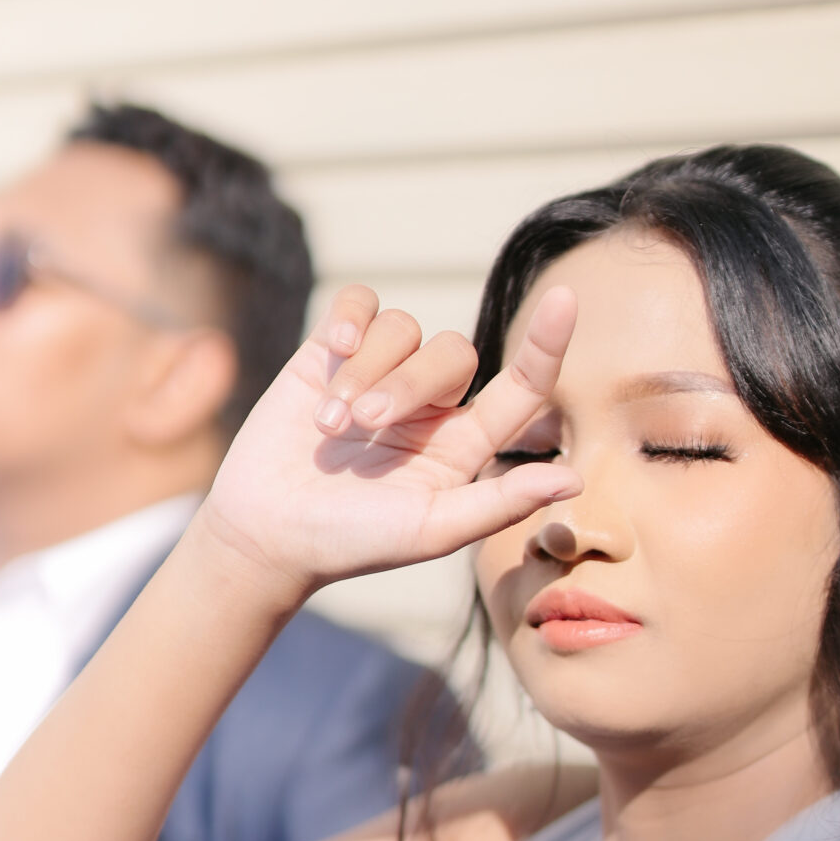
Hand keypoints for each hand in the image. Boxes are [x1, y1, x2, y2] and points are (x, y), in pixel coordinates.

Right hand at [196, 282, 582, 602]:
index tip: (564, 298)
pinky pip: (361, 304)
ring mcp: (380, 373)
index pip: (521, 386)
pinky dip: (351, 320)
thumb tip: (572, 482)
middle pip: (454, 351)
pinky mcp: (331, 353)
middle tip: (364, 425)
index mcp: (464, 443)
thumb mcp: (432, 530)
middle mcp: (430, 403)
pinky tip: (333, 351)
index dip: (546, 343)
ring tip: (330, 424)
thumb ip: (499, 503)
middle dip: (408, 383)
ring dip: (368, 371)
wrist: (266, 532)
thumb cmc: (351, 541)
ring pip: (403, 328)